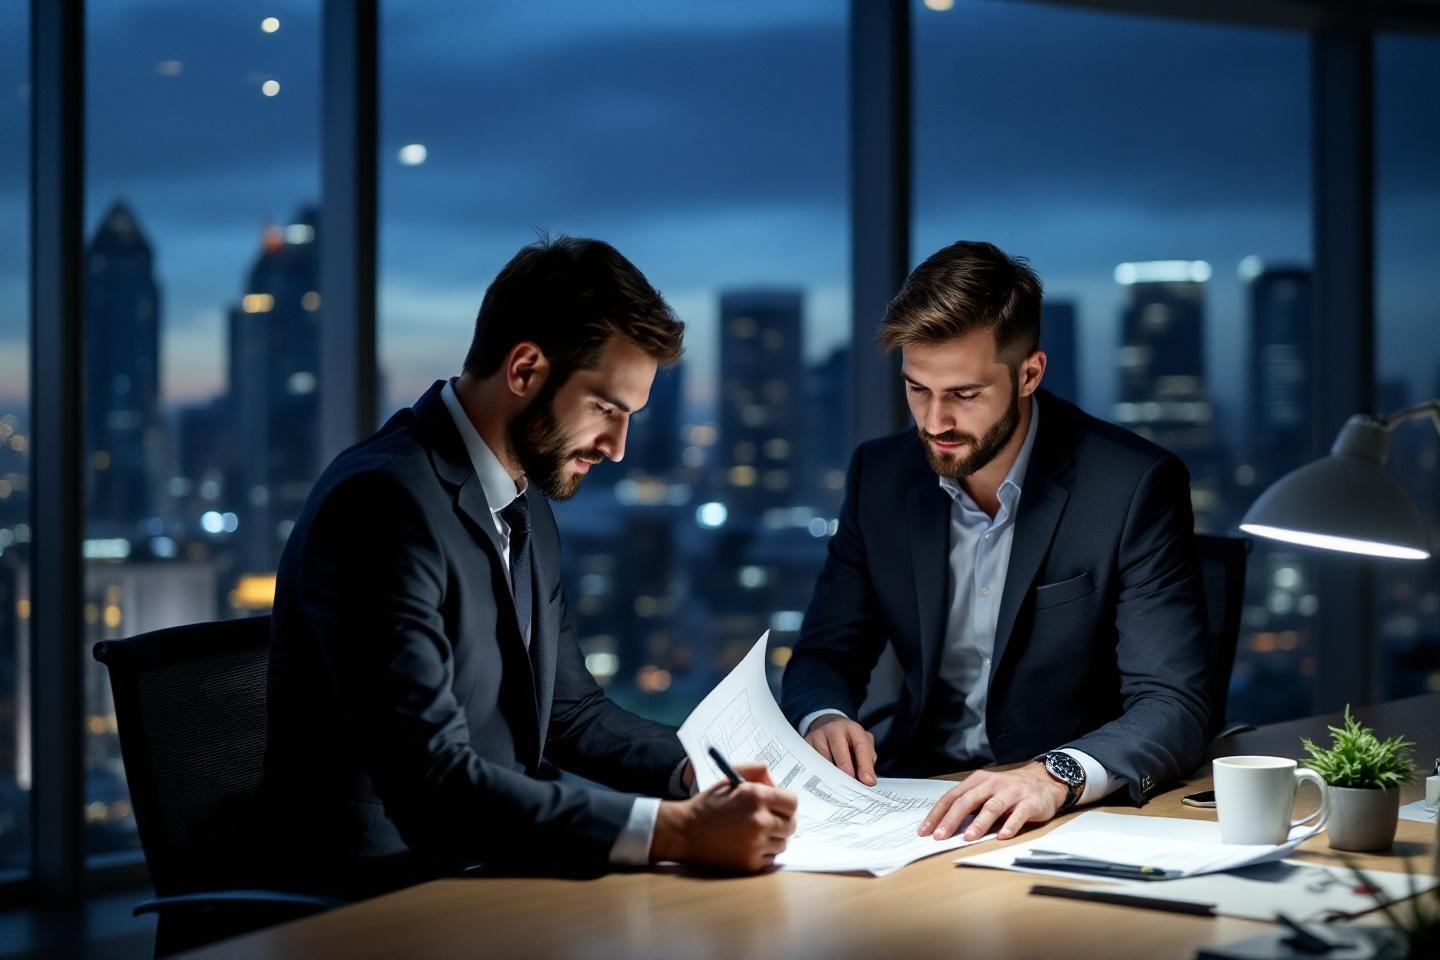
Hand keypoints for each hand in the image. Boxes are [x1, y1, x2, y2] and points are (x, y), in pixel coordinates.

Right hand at [652, 763, 797, 871]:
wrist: (685, 832)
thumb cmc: (708, 804)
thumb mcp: (730, 779)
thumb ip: (756, 772)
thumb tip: (776, 780)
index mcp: (757, 796)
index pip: (792, 802)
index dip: (786, 803)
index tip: (779, 806)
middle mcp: (760, 820)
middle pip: (791, 825)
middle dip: (782, 821)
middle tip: (769, 820)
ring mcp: (756, 844)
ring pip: (783, 843)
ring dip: (773, 838)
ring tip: (753, 832)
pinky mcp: (751, 862)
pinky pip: (770, 858)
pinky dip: (763, 853)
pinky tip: (746, 844)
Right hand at [804, 715, 876, 785]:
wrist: (829, 726)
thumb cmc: (850, 740)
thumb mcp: (863, 744)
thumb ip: (868, 759)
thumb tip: (867, 779)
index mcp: (853, 729)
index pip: (861, 746)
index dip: (865, 765)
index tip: (868, 781)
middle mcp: (835, 729)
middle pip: (839, 749)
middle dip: (846, 767)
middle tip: (851, 783)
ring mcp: (818, 735)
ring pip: (823, 757)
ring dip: (831, 773)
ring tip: (837, 787)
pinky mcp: (806, 742)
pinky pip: (812, 760)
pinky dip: (818, 772)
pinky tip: (824, 780)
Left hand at [917, 762, 1068, 841]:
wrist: (1044, 780)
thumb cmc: (1009, 790)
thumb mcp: (986, 791)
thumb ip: (969, 804)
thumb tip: (944, 825)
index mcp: (978, 781)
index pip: (952, 797)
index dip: (937, 813)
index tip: (925, 830)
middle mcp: (993, 784)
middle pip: (968, 801)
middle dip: (952, 819)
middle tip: (940, 836)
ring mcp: (1012, 792)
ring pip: (992, 807)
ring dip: (979, 823)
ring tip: (968, 837)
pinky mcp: (1030, 802)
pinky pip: (1019, 815)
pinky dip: (1010, 825)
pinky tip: (1002, 836)